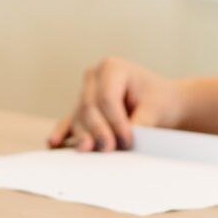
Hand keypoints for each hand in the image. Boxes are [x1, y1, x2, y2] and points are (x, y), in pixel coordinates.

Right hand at [46, 57, 186, 151]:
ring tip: (88, 149)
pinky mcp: (81, 111)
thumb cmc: (160, 101)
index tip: (128, 140)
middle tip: (109, 148)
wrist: (162, 104)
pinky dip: (63, 133)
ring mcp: (85, 94)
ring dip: (84, 135)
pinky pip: (69, 121)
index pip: (107, 97)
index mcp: (113, 68)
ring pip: (79, 117)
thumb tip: (121, 142)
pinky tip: (55, 143)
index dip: (115, 121)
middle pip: (89, 107)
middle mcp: (94, 77)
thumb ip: (138, 123)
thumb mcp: (154, 109)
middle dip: (98, 129)